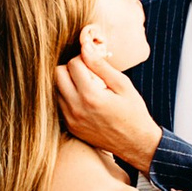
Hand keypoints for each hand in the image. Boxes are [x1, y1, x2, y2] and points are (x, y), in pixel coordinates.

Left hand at [56, 32, 161, 170]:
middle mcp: (76, 108)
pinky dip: (68, 97)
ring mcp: (71, 120)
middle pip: (57, 74)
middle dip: (71, 68)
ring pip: (55, 89)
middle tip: (88, 73)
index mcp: (91, 96)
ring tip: (86, 86)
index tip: (95, 63)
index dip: (84, 59)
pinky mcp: (70, 127)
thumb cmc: (133, 112)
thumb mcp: (123, 85)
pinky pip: (60, 104)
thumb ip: (101, 65)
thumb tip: (85, 46)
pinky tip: (84, 99)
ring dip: (68, 83)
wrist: (136, 144)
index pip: (73, 64)